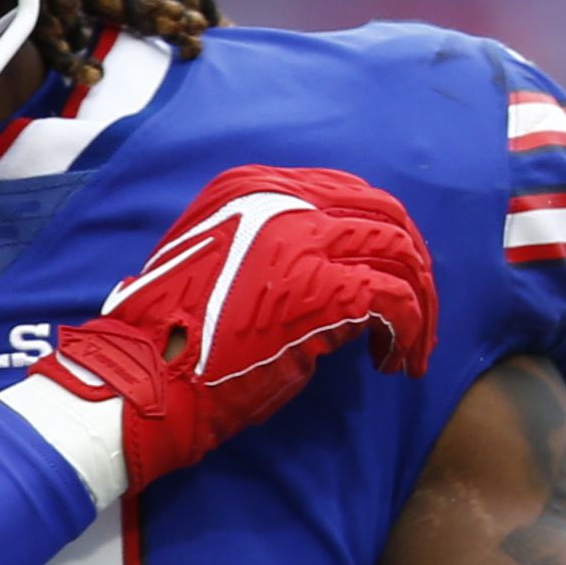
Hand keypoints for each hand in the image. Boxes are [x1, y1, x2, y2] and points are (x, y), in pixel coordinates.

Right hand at [34, 164, 436, 491]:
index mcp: (253, 188)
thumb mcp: (216, 259)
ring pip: (401, 255)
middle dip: (413, 266)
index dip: (379, 236)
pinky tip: (393, 362)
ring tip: (410, 349)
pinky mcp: (324, 291)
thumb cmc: (173, 335)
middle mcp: (282, 200)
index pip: (346, 192)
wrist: (146, 376)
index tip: (387, 276)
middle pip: (386, 216)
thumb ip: (268, 244)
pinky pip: (396, 300)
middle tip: (416, 314)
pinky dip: (408, 333)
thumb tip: (329, 265)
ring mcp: (304, 241)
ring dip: (419, 306)